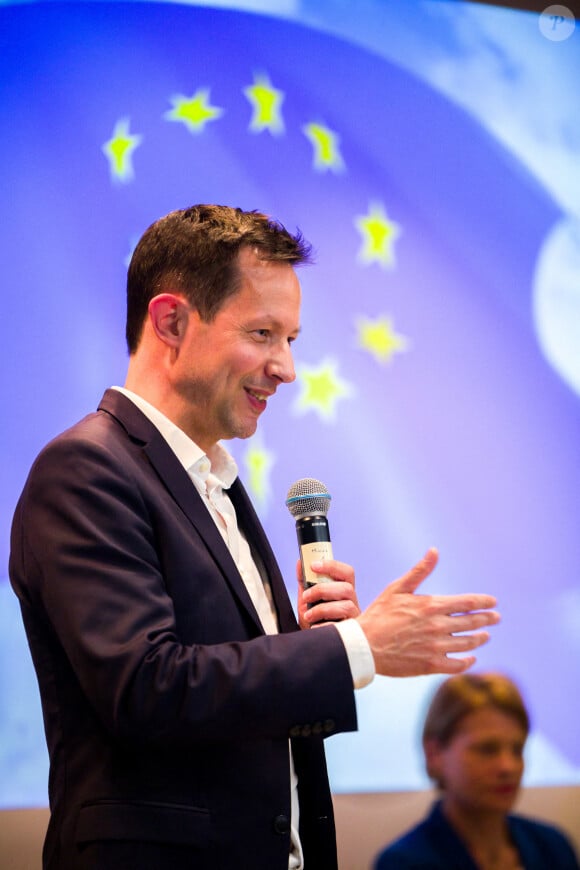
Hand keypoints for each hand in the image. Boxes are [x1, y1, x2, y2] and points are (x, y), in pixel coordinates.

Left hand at [296, 558, 360, 627]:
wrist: (314, 643)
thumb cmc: (314, 618)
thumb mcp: (307, 599)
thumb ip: (304, 581)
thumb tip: (299, 563)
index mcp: (343, 590)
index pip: (347, 572)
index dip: (332, 566)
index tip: (313, 566)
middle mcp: (352, 602)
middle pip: (347, 588)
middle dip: (323, 590)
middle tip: (306, 596)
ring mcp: (354, 618)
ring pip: (346, 606)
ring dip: (322, 609)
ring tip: (308, 615)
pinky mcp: (351, 633)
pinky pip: (342, 626)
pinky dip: (324, 625)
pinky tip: (314, 627)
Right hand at [357, 548, 499, 675]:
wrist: (364, 645)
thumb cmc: (379, 614)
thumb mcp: (397, 588)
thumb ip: (420, 571)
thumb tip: (434, 550)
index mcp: (432, 605)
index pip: (468, 603)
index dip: (484, 602)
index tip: (493, 602)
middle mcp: (438, 626)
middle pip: (472, 623)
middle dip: (488, 619)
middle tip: (496, 618)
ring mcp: (436, 647)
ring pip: (468, 643)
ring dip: (480, 639)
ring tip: (485, 636)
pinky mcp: (431, 665)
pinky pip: (457, 665)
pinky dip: (467, 661)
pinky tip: (470, 658)